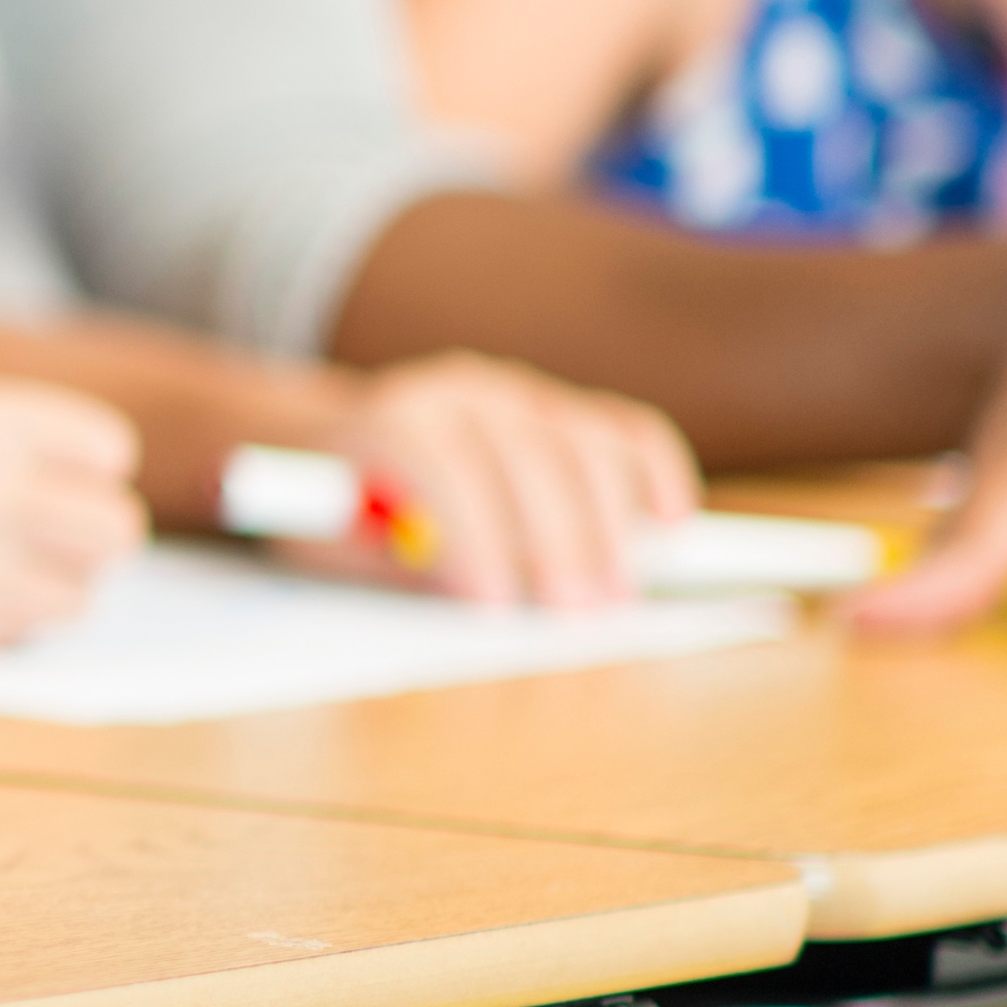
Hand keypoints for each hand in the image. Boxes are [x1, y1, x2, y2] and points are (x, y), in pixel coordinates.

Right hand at [0, 383, 143, 645]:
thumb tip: (85, 463)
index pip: (103, 447)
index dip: (88, 459)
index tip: (63, 468)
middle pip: (114, 527)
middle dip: (88, 525)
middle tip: (48, 523)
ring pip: (81, 591)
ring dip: (52, 577)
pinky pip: (23, 630)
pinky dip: (5, 615)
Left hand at [309, 355, 699, 608]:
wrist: (339, 454)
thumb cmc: (344, 516)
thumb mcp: (338, 547)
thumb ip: (396, 568)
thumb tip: (474, 605)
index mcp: (391, 419)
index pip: (440, 465)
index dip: (471, 537)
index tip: (495, 607)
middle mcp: (460, 392)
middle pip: (524, 455)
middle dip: (553, 540)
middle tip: (575, 615)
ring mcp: (519, 393)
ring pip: (584, 443)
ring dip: (608, 524)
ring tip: (613, 595)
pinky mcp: (564, 408)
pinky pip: (625, 430)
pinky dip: (656, 472)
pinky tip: (668, 524)